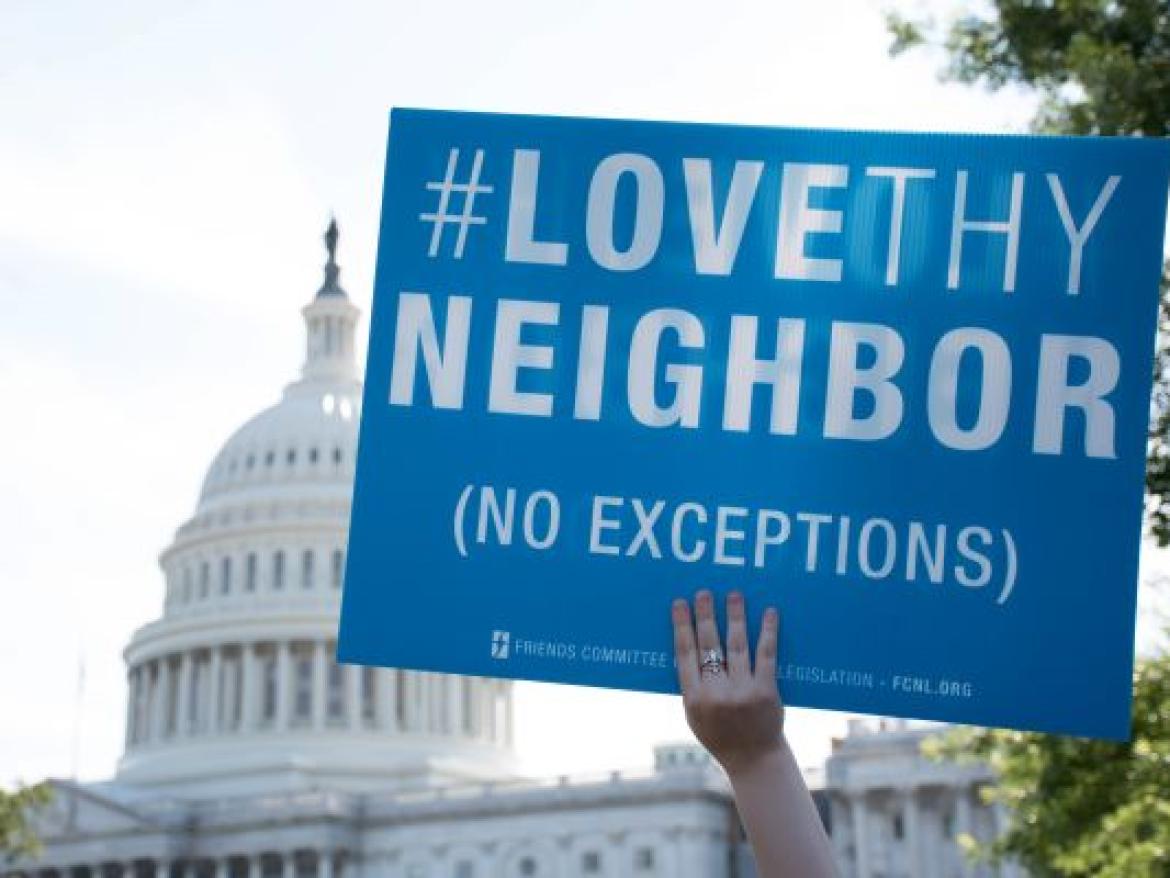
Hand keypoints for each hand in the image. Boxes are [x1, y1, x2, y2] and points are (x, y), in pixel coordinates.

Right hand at [672, 589, 783, 776]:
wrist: (754, 760)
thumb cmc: (721, 736)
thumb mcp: (694, 716)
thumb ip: (692, 685)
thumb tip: (689, 645)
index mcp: (694, 698)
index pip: (685, 654)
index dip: (681, 626)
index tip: (679, 604)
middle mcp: (716, 693)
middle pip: (709, 644)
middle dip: (705, 615)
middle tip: (704, 592)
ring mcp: (742, 691)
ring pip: (736, 645)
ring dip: (735, 616)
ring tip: (734, 595)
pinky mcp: (766, 691)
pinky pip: (766, 655)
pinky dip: (768, 632)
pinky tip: (769, 613)